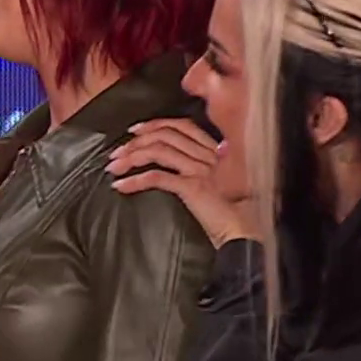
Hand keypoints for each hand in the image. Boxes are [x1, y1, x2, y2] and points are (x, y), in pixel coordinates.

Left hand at [106, 118, 257, 248]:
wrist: (246, 235)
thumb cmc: (234, 215)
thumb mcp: (219, 184)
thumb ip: (202, 168)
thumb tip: (173, 162)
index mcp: (217, 151)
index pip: (182, 126)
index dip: (155, 124)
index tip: (135, 131)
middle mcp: (210, 155)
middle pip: (165, 135)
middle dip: (136, 141)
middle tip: (116, 152)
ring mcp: (202, 170)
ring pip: (158, 151)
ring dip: (130, 157)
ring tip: (114, 168)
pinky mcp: (194, 187)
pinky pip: (157, 177)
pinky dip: (134, 180)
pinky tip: (120, 186)